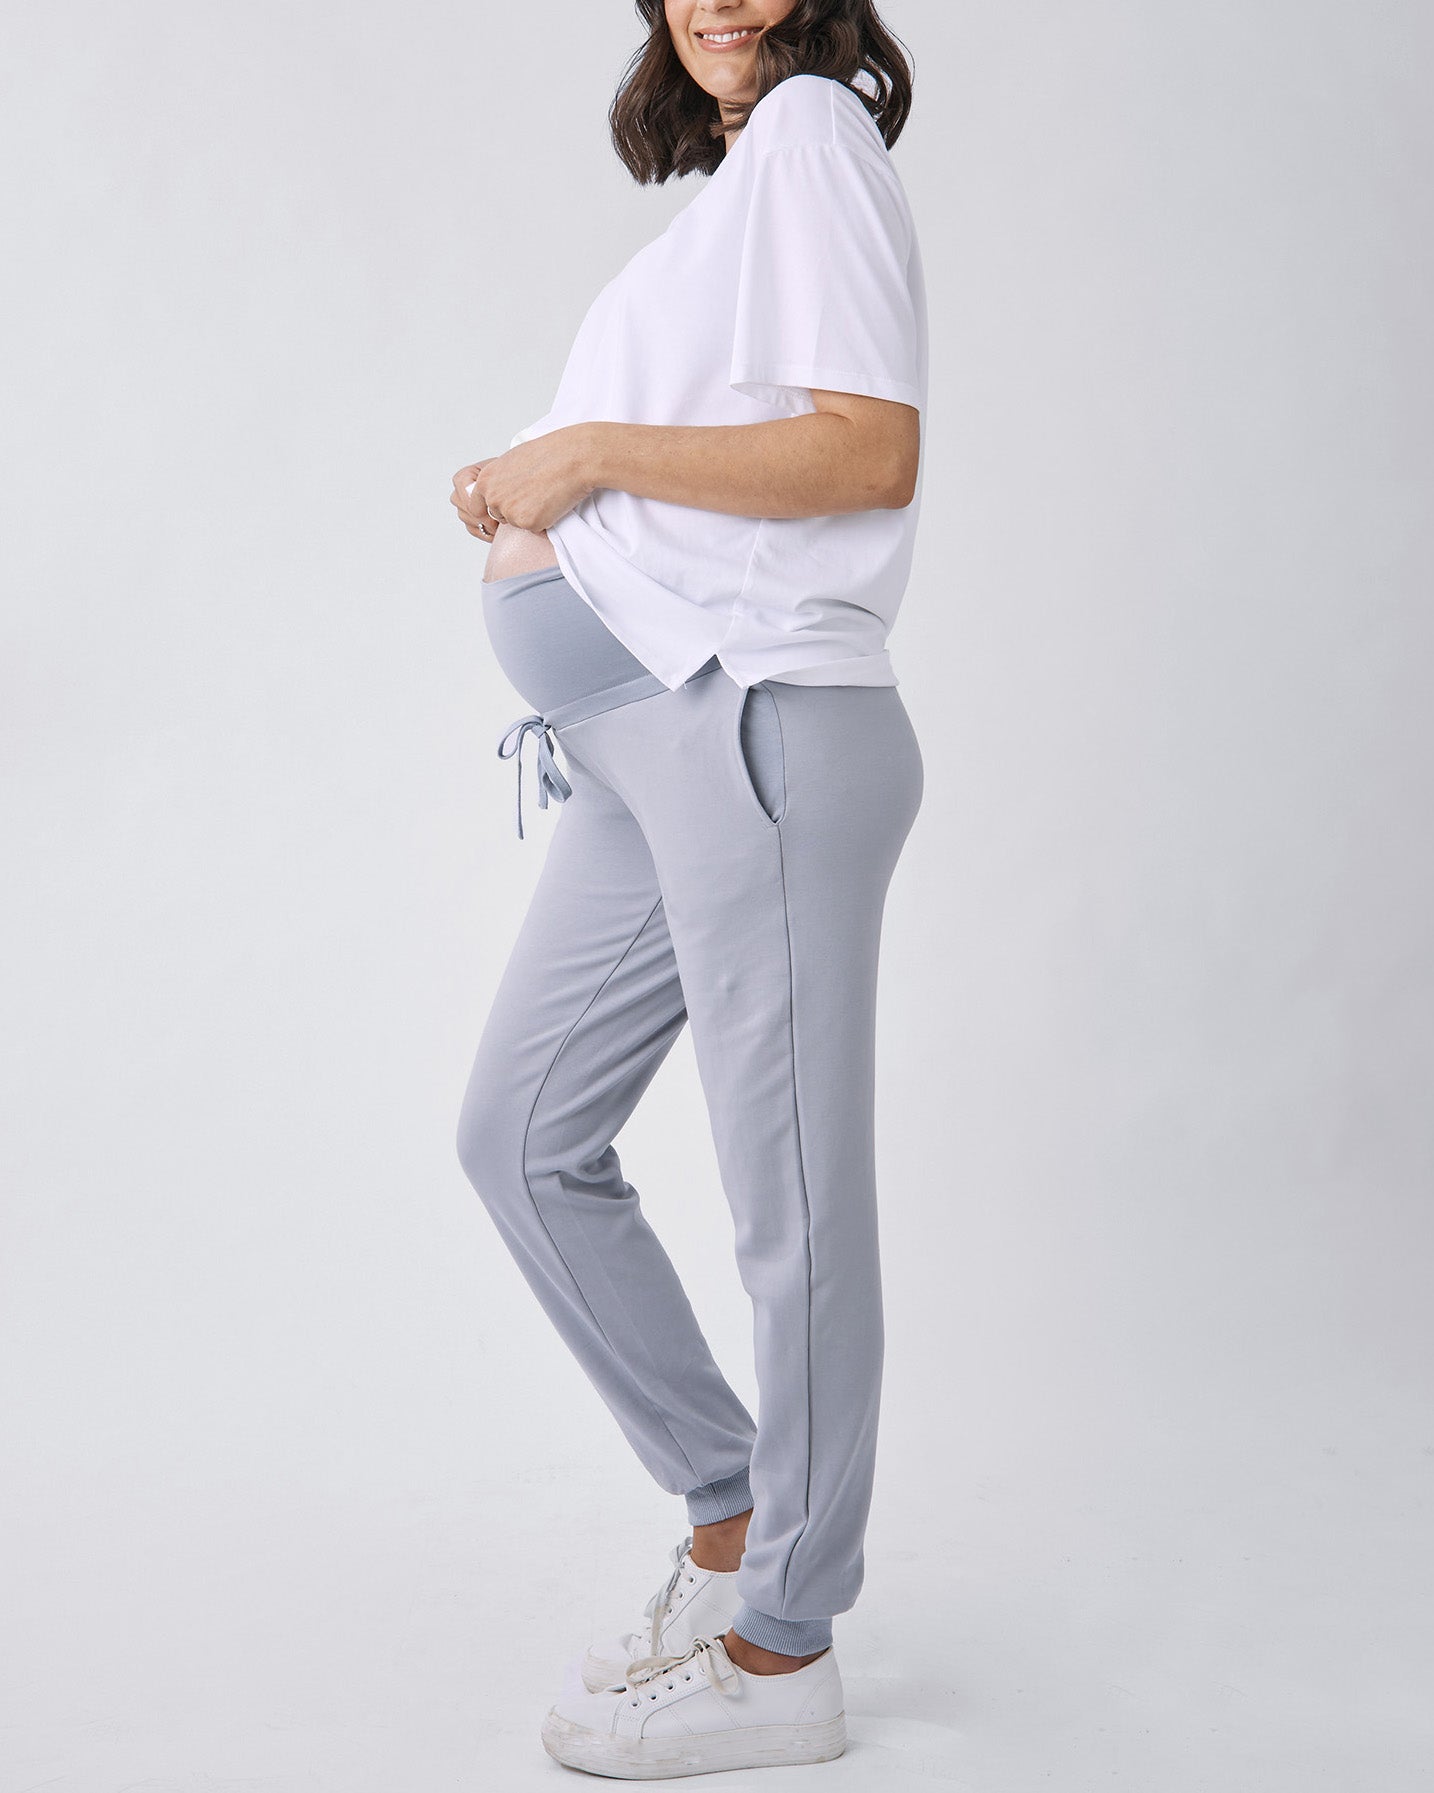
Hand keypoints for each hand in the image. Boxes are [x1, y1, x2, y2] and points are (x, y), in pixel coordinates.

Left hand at [450, 426, 593, 539]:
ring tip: (544, 494)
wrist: (571, 458)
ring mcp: (509, 512)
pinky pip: (534, 529)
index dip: (492, 508)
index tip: (505, 506)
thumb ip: (499, 479)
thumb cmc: (547, 454)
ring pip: (516, 523)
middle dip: (514, 510)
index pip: (476, 507)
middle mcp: (493, 498)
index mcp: (485, 480)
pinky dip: (544, 520)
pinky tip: (552, 502)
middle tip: (533, 494)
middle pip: (498, 516)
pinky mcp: (528, 523)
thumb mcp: (511, 460)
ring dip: (529, 515)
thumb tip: (498, 490)